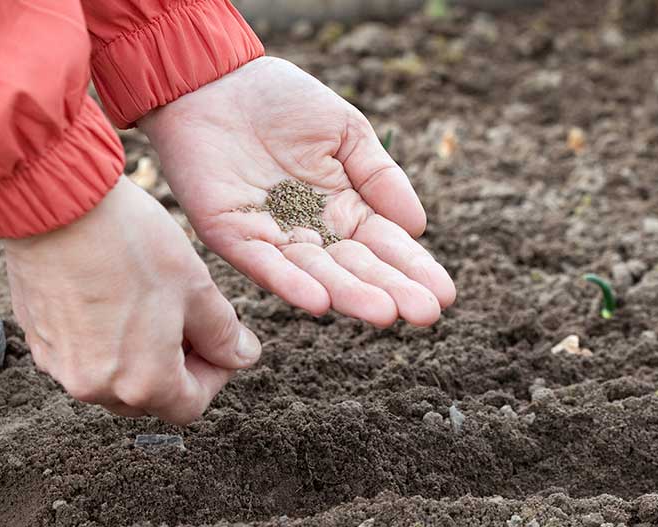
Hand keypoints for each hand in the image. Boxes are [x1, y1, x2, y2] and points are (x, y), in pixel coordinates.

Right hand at [3, 176, 260, 424]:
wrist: (57, 204)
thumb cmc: (131, 244)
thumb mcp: (196, 288)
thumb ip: (224, 335)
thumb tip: (241, 357)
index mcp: (142, 383)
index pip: (191, 406)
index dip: (214, 376)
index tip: (221, 344)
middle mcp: (96, 387)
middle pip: (150, 398)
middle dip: (176, 368)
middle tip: (188, 323)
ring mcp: (61, 367)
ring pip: (113, 378)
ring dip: (139, 356)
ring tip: (149, 308)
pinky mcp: (39, 341)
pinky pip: (81, 356)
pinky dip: (103, 342)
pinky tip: (112, 298)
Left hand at [140, 57, 455, 327]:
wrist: (213, 80)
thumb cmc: (280, 101)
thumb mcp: (346, 132)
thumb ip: (380, 177)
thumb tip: (418, 227)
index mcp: (343, 207)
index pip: (385, 245)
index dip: (414, 269)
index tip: (444, 294)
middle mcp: (311, 231)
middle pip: (356, 267)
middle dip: (390, 290)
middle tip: (425, 315)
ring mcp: (273, 238)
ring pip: (316, 273)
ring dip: (349, 295)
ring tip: (384, 313)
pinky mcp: (233, 237)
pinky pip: (265, 265)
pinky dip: (291, 284)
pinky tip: (319, 302)